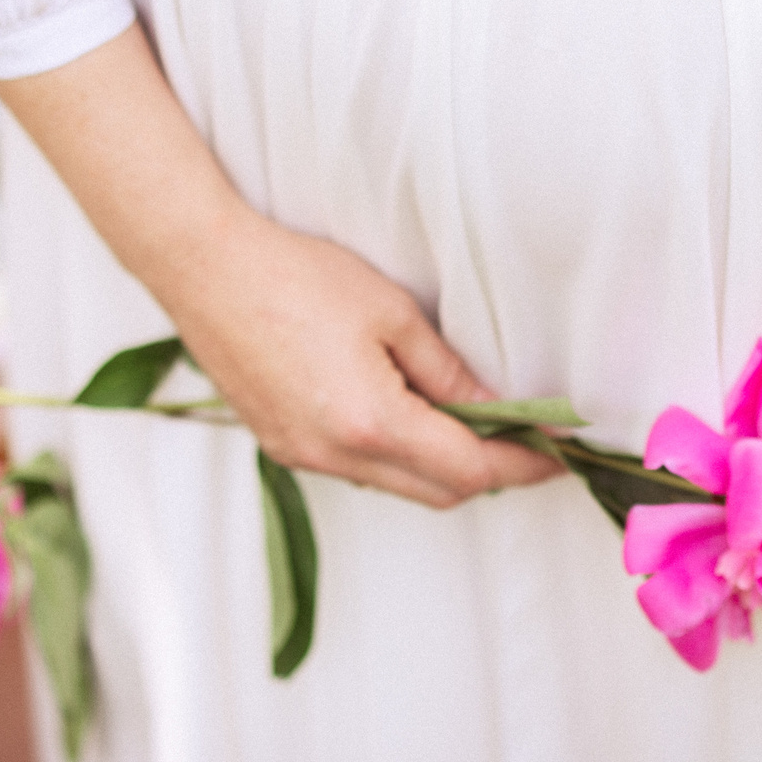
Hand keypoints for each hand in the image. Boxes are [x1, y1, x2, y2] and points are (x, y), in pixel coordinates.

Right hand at [0, 25, 556, 511]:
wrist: (204, 269)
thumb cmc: (296, 277)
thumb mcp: (391, 314)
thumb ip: (449, 372)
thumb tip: (500, 409)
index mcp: (370, 423)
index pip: (469, 469)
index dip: (523, 465)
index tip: (557, 454)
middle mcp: (335, 455)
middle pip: (437, 492)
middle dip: (490, 474)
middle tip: (529, 443)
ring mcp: (302, 456)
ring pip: (396, 486)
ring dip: (441, 468)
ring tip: (476, 426)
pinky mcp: (282, 445)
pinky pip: (358, 470)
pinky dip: (396, 457)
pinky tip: (411, 418)